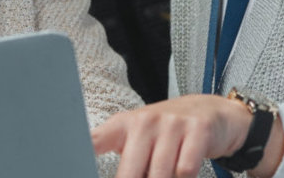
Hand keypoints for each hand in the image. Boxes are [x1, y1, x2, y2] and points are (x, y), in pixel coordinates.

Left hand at [91, 94, 251, 177]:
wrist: (211, 111)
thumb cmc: (166, 132)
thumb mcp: (138, 138)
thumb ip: (124, 160)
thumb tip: (101, 174)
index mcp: (123, 125)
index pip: (94, 141)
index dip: (80, 157)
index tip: (72, 168)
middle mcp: (145, 121)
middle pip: (130, 173)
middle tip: (144, 177)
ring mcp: (172, 124)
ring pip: (160, 175)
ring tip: (165, 174)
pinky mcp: (198, 130)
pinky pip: (185, 170)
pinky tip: (183, 170)